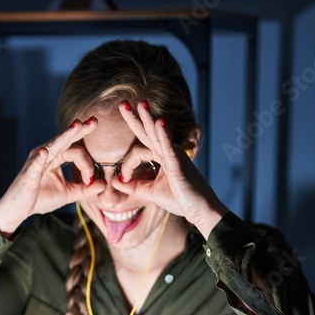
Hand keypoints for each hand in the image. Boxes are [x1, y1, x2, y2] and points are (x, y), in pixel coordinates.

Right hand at [0, 119, 105, 236]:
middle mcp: (47, 154)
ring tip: (77, 126)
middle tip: (94, 121)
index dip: (87, 164)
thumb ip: (85, 189)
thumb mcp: (68, 194)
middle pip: (66, 139)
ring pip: (54, 146)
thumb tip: (104, 184)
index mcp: (57, 157)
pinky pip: (36, 164)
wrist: (19, 209)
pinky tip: (44, 152)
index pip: (76, 151)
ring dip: (65, 136)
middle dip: (80, 130)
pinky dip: (40, 158)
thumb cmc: (40, 198)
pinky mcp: (29, 173)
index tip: (90, 180)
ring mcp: (37, 161)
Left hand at [113, 101, 227, 237]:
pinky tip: (159, 122)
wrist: (199, 210)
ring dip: (148, 119)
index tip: (123, 179)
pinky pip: (168, 146)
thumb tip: (115, 182)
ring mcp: (174, 155)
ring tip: (140, 104)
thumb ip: (133, 186)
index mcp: (161, 156)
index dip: (126, 164)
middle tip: (122, 104)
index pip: (137, 151)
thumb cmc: (180, 199)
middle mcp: (168, 152)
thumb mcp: (150, 193)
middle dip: (135, 118)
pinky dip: (163, 135)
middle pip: (147, 132)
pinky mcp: (178, 163)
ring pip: (156, 135)